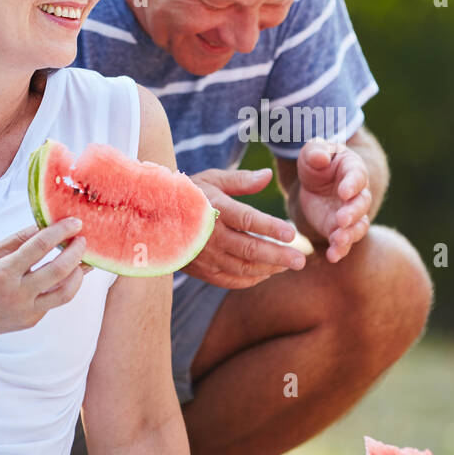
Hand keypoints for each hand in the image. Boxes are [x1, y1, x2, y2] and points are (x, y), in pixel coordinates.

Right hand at [0, 218, 90, 342]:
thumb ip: (17, 240)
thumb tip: (42, 225)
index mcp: (2, 274)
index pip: (40, 247)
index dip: (60, 231)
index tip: (74, 222)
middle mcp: (16, 295)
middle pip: (60, 271)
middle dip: (77, 252)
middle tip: (83, 239)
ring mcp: (25, 312)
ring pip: (65, 293)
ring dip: (79, 275)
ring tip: (83, 260)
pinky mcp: (29, 322)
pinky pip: (52, 302)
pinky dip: (61, 287)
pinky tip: (64, 275)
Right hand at [183, 168, 306, 289]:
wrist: (152, 219)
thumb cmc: (188, 194)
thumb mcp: (212, 180)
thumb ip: (242, 180)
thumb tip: (268, 175)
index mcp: (214, 209)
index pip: (247, 220)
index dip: (270, 227)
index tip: (292, 233)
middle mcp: (210, 236)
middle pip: (249, 249)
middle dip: (278, 256)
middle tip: (301, 260)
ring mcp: (205, 256)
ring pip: (243, 267)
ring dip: (269, 268)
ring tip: (290, 264)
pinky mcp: (201, 270)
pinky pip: (230, 280)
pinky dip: (251, 279)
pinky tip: (267, 273)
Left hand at [294, 138, 371, 263]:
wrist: (313, 183)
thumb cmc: (316, 162)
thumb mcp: (311, 153)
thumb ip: (316, 152)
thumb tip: (320, 157)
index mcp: (353, 170)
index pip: (357, 177)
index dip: (352, 185)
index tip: (344, 192)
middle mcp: (357, 194)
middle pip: (361, 204)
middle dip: (352, 213)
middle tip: (341, 219)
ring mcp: (351, 214)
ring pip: (357, 226)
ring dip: (349, 235)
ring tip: (338, 241)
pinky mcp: (339, 230)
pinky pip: (343, 242)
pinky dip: (339, 250)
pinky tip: (331, 256)